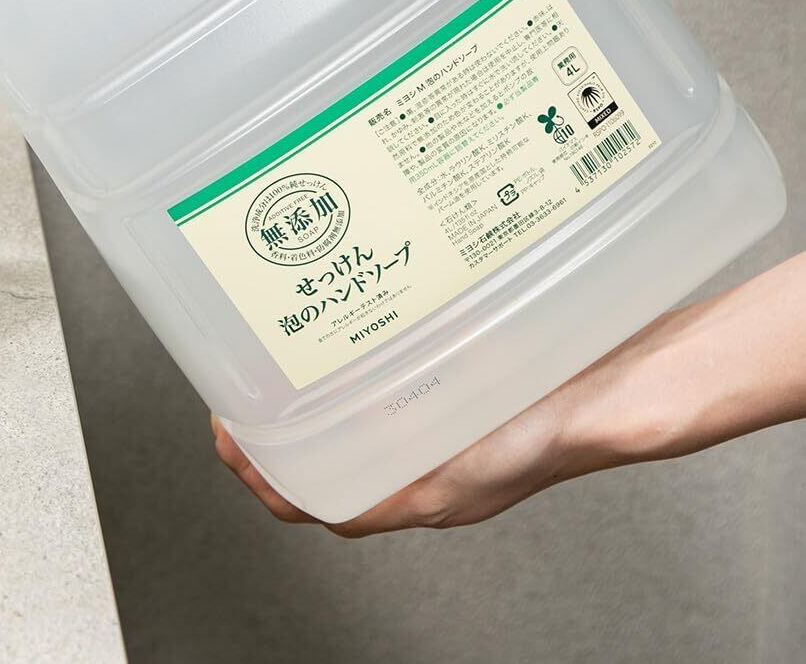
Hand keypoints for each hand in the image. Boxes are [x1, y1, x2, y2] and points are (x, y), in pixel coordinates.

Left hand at [212, 251, 805, 534]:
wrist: (619, 386)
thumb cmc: (559, 423)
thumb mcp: (472, 459)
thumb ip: (416, 480)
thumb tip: (340, 492)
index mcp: (416, 491)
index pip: (310, 501)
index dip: (255, 473)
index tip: (222, 432)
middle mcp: (419, 464)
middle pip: (321, 462)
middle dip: (270, 433)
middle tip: (236, 390)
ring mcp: (436, 430)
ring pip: (351, 429)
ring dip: (308, 405)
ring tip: (275, 362)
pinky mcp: (454, 395)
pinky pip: (390, 395)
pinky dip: (357, 378)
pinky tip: (346, 339)